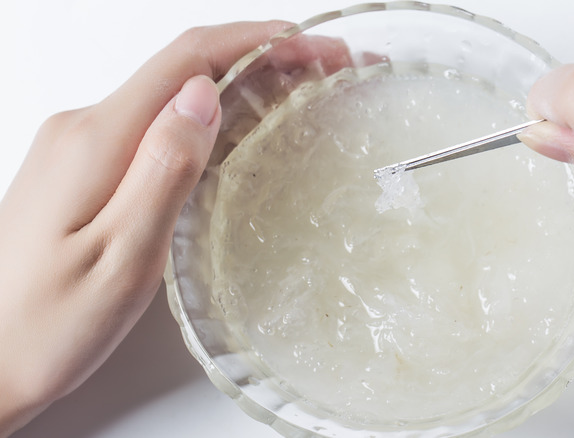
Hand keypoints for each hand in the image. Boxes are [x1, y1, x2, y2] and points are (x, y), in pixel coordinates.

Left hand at [0, 21, 293, 435]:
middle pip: (184, 68)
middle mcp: (84, 128)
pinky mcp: (84, 167)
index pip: (188, 61)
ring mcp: (80, 145)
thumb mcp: (123, 256)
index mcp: (97, 140)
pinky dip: (209, 111)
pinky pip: (156, 121)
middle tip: (326, 68)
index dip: (258, 42)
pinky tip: (240, 125)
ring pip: (172, 93)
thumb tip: (204, 94)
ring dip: (238, 80)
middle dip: (260, 55)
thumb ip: (164, 169)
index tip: (315, 47)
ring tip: (299, 91)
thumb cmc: (50, 324)